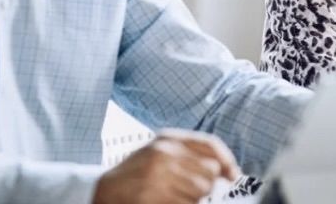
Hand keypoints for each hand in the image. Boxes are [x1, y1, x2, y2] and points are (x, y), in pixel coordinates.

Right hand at [92, 130, 239, 203]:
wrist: (103, 191)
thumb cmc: (136, 174)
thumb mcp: (160, 153)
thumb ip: (189, 155)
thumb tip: (226, 170)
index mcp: (168, 138)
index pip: (210, 145)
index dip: (226, 161)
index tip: (233, 175)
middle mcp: (164, 152)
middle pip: (210, 171)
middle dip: (206, 185)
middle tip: (189, 191)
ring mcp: (158, 174)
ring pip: (200, 191)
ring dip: (193, 199)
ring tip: (173, 197)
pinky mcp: (152, 195)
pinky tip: (167, 202)